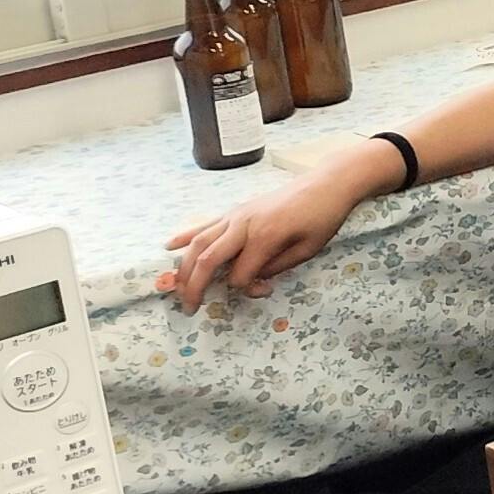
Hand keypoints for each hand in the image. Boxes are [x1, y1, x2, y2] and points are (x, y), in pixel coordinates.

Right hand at [162, 156, 379, 310]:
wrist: (325, 184)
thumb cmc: (323, 218)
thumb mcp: (308, 249)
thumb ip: (277, 267)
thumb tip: (253, 280)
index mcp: (265, 236)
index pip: (241, 274)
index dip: (246, 289)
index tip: (263, 290)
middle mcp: (243, 224)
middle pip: (208, 259)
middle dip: (194, 286)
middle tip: (189, 308)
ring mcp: (235, 215)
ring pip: (199, 242)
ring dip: (184, 268)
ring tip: (178, 289)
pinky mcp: (234, 210)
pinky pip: (204, 225)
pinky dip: (184, 236)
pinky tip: (169, 247)